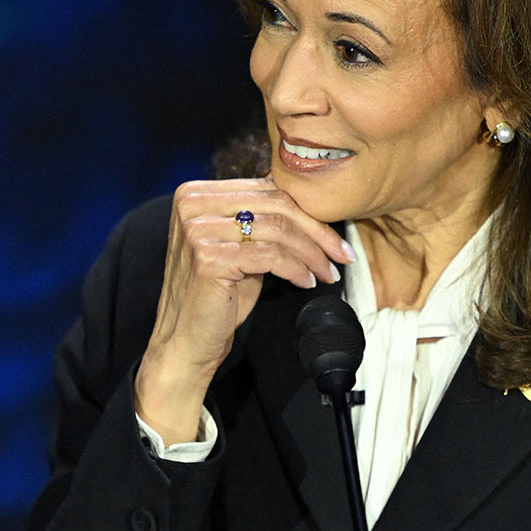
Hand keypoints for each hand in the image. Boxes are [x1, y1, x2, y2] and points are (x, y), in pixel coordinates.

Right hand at [136, 179, 351, 443]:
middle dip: (318, 231)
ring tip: (328, 272)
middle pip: (275, 205)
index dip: (308, 212)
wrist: (186, 341)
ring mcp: (198, 228)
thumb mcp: (241, 246)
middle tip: (343, 255)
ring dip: (312, 253)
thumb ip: (262, 219)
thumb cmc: (218, 296)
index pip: (266, 190)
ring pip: (277, 230)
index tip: (335, 237)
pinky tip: (307, 282)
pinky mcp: (208, 256)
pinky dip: (297, 269)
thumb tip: (311, 203)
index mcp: (196, 193)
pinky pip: (270, 255)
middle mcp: (192, 203)